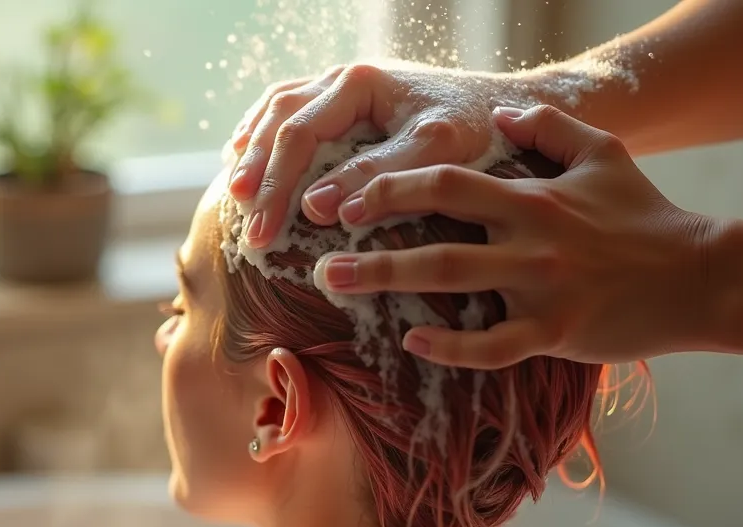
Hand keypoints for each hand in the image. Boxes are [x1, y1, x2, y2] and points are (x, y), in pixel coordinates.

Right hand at [228, 63, 498, 246]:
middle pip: (278, 121)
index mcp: (359, 83)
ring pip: (276, 109)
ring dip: (252, 150)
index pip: (298, 134)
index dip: (275, 185)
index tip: (264, 233)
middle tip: (246, 227)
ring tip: (236, 193)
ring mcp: (340, 84)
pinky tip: (246, 153)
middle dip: (257, 176)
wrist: (505, 105)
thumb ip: (378, 176)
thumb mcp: (435, 152)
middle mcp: (342, 77)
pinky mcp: (346, 99)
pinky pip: (288, 107)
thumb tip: (318, 208)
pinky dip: (263, 131)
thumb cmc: (477, 129)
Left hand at [314, 105, 717, 368]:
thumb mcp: (605, 153)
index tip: (346, 201)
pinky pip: (493, 345)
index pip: (446, 181)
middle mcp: (529, 238)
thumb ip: (550, 127)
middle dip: (369, 242)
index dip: (390, 187)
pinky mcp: (556, 333)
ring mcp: (541, 286)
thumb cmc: (646, 216)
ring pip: (451, 283)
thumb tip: (502, 112)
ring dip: (387, 283)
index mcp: (532, 195)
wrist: (701, 276)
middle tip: (319, 256)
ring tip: (336, 286)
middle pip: (435, 232)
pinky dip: (452, 347)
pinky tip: (414, 343)